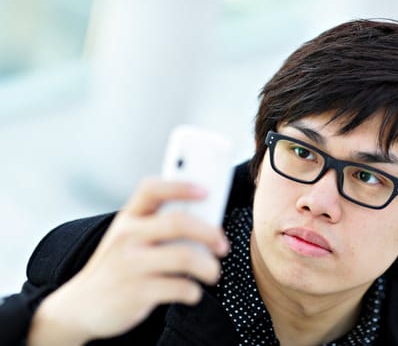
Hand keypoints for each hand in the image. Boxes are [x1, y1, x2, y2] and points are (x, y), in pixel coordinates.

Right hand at [28, 178, 229, 344]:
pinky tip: (191, 291)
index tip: (207, 191)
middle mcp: (127, 236)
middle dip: (210, 233)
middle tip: (222, 245)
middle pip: (178, 223)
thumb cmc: (117, 267)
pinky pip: (180, 287)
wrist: (80, 306)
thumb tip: (205, 222)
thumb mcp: (129, 239)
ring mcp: (130, 264)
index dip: (182, 186)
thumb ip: (159, 227)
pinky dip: (194, 291)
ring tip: (213, 273)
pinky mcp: (135, 292)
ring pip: (185, 257)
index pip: (154, 189)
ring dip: (209, 266)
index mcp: (128, 218)